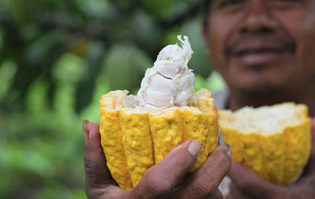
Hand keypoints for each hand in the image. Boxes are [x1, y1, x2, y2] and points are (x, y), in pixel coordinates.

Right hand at [83, 120, 230, 198]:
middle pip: (197, 193)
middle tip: (224, 148)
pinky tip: (216, 177)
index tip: (193, 142)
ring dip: (219, 179)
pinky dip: (217, 192)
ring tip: (222, 158)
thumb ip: (94, 158)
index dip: (178, 163)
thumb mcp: (97, 188)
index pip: (159, 184)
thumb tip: (90, 123)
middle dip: (216, 168)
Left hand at [226, 117, 314, 198]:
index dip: (234, 167)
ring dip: (232, 184)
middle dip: (232, 172)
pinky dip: (236, 193)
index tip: (226, 149)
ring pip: (232, 197)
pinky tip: (238, 185)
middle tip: (228, 154)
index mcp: (279, 198)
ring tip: (231, 168)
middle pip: (236, 189)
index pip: (247, 183)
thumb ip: (314, 150)